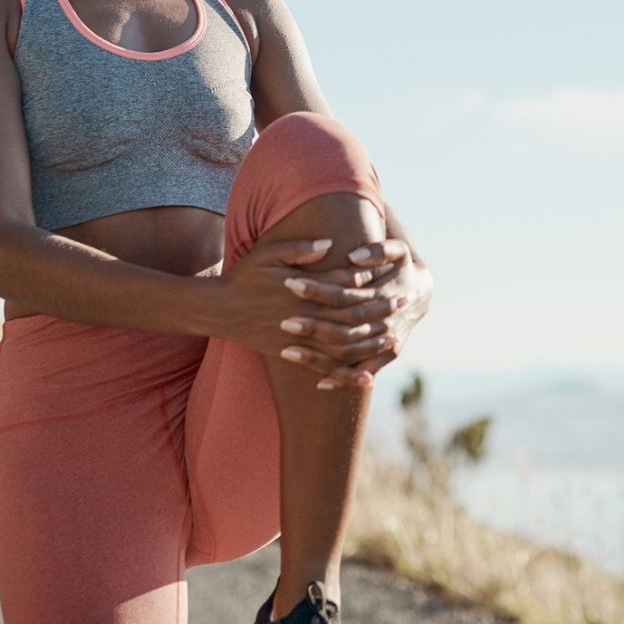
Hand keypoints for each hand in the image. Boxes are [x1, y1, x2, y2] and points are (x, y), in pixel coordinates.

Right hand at [209, 238, 402, 390]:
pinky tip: (367, 380)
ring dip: (371, 342)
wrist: (220, 310)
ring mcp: (300, 339)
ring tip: (393, 336)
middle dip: (379, 309)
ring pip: (343, 346)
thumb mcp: (268, 253)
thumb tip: (330, 243)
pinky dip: (347, 376)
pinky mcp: (293, 355)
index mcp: (302, 290)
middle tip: (403, 302)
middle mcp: (304, 316)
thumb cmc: (245, 277)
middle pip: (350, 316)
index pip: (343, 285)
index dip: (368, 280)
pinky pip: (324, 369)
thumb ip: (299, 249)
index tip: (390, 273)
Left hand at [278, 238, 432, 390]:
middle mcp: (386, 323)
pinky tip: (318, 384)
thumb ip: (379, 250)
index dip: (318, 291)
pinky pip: (362, 373)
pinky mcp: (386, 357)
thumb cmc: (401, 268)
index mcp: (384, 295)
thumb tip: (353, 256)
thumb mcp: (398, 252)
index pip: (345, 295)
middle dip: (314, 327)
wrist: (420, 294)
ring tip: (287, 352)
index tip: (290, 283)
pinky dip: (342, 379)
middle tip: (284, 322)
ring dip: (319, 356)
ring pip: (349, 355)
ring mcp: (386, 343)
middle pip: (344, 329)